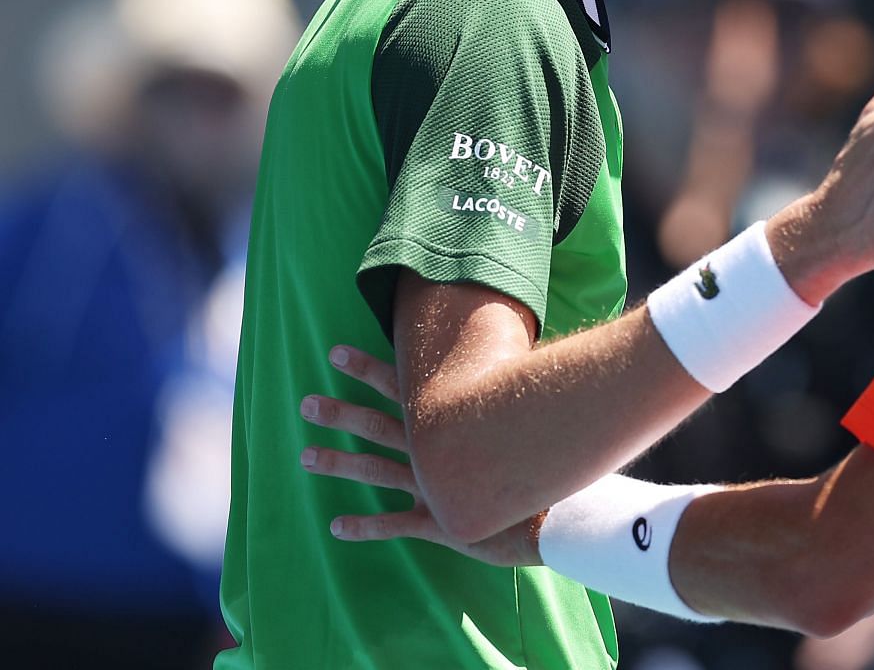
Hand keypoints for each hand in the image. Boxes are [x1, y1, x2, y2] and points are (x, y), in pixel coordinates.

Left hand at [301, 344, 542, 567]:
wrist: (562, 510)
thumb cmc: (551, 455)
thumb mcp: (527, 412)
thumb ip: (507, 387)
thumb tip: (504, 352)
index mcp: (454, 422)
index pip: (403, 387)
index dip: (368, 369)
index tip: (336, 352)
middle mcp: (436, 453)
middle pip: (379, 427)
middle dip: (341, 414)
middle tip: (305, 404)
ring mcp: (435, 488)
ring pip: (376, 472)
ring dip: (339, 464)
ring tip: (305, 457)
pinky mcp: (440, 523)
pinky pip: (395, 525)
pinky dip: (364, 527)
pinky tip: (335, 528)